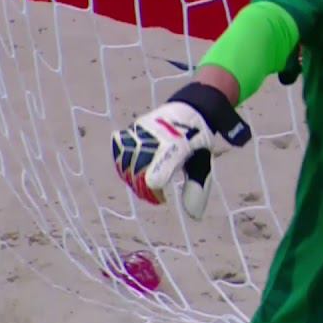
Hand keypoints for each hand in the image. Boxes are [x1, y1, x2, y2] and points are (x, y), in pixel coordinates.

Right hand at [112, 83, 250, 219]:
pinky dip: (122, 163)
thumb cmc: (197, 140)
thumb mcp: (202, 163)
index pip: (155, 177)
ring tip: (143, 185)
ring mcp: (143, 131)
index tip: (162, 199)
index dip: (154, 193)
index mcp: (177, 147)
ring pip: (125, 161)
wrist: (191, 107)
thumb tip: (193, 215)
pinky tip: (131, 171)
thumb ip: (197, 187)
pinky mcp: (134, 128)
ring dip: (131, 178)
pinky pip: (120, 149)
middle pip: (137, 172)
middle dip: (143, 190)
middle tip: (154, 196)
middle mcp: (157, 138)